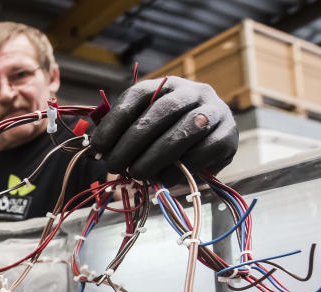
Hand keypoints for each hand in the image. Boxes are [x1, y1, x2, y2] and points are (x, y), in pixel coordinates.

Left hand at [90, 76, 237, 184]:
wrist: (212, 140)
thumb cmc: (169, 135)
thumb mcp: (145, 128)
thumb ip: (122, 134)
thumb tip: (91, 152)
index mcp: (166, 84)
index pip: (138, 96)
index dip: (114, 121)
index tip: (98, 146)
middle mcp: (193, 91)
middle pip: (160, 112)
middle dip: (131, 143)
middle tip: (114, 166)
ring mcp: (215, 111)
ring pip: (183, 131)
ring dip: (154, 157)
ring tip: (136, 173)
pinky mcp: (228, 135)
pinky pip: (204, 152)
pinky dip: (182, 168)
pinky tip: (165, 178)